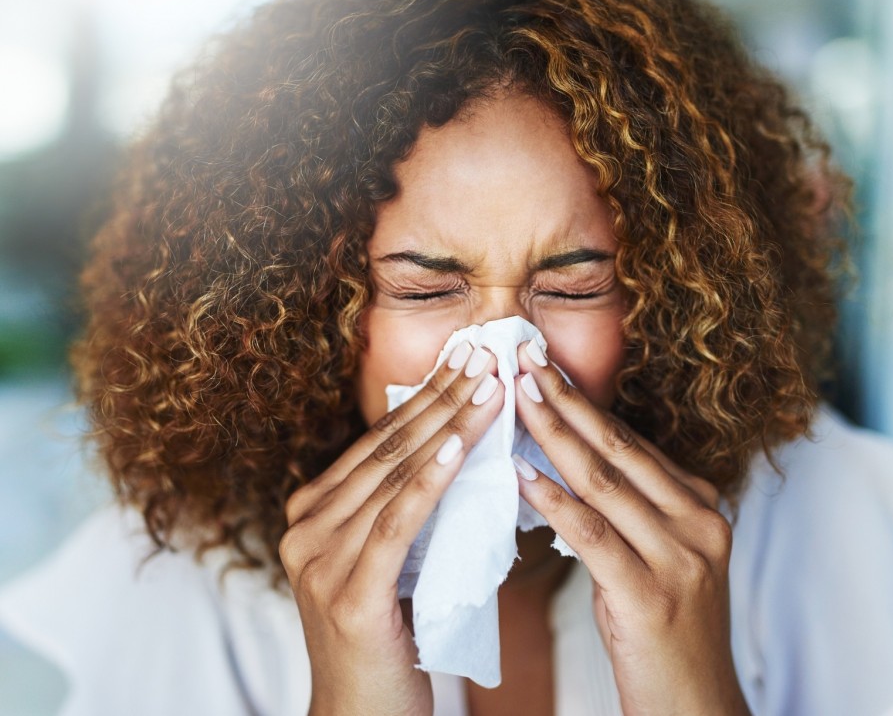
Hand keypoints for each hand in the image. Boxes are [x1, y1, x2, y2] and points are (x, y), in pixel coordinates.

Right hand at [279, 343, 503, 715]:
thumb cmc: (384, 635)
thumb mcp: (388, 558)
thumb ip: (401, 506)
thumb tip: (454, 445)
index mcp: (312, 513)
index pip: (378, 441)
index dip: (425, 395)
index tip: (467, 359)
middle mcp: (305, 528)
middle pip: (386, 448)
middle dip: (442, 397)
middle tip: (485, 355)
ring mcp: (319, 560)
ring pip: (394, 476)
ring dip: (448, 426)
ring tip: (489, 388)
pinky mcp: (348, 595)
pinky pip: (396, 523)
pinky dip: (430, 481)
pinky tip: (460, 447)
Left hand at [512, 341, 750, 715]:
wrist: (696, 707)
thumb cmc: (665, 631)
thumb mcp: (655, 556)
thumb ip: (626, 508)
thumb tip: (566, 460)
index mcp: (699, 506)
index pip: (634, 442)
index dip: (586, 402)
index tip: (545, 367)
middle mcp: (698, 521)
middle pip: (620, 448)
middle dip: (567, 399)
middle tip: (526, 358)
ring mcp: (679, 557)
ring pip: (604, 481)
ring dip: (554, 433)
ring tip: (516, 395)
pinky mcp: (649, 594)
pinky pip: (592, 534)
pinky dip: (553, 499)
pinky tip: (520, 472)